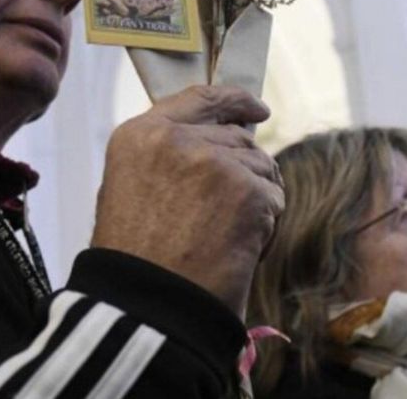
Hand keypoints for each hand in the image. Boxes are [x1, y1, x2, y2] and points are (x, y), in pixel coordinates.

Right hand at [91, 85, 283, 314]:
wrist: (147, 308)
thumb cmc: (137, 261)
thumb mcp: (130, 190)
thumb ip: (167, 156)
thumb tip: (217, 141)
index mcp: (140, 135)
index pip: (200, 98)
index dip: (235, 100)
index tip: (257, 108)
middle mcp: (175, 139)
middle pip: (238, 139)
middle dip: (244, 171)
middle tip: (227, 216)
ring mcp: (213, 162)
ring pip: (261, 167)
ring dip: (256, 200)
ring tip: (222, 238)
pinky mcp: (246, 190)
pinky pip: (275, 198)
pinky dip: (265, 227)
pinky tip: (236, 250)